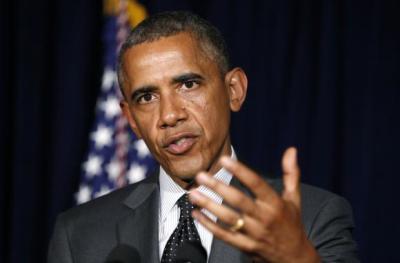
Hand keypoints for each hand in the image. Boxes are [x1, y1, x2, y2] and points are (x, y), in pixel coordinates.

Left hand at [188, 147, 319, 262]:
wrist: (294, 257)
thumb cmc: (292, 223)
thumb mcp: (294, 198)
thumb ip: (290, 173)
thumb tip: (291, 150)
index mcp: (275, 204)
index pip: (256, 184)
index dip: (240, 171)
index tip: (224, 159)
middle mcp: (264, 218)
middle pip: (238, 200)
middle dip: (218, 187)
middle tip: (201, 175)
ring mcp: (254, 234)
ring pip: (228, 219)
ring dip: (209, 206)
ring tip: (193, 194)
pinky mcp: (245, 246)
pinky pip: (224, 235)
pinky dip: (209, 225)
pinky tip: (196, 214)